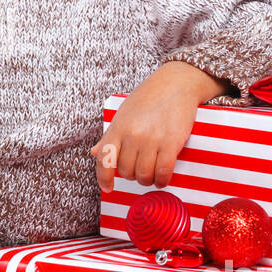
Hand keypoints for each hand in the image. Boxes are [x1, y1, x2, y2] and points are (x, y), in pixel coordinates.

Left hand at [90, 62, 228, 191]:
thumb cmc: (149, 97)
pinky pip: (163, 172)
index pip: (104, 159)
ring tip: (151, 175)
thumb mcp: (123, 114)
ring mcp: (151, 140)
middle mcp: (132, 135)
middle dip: (131, 176)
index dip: (104, 178)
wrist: (176, 83)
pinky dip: (162, 180)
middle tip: (139, 170)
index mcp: (117, 128)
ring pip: (143, 175)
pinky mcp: (171, 143)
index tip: (107, 187)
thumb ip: (109, 136)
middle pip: (126, 171)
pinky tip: (162, 178)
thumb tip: (95, 152)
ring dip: (147, 180)